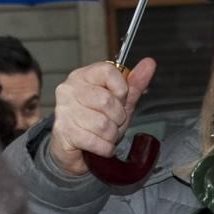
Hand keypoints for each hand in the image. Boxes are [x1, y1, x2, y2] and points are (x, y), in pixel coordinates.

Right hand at [47, 56, 156, 174]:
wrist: (77, 150)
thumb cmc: (97, 123)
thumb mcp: (120, 102)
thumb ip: (134, 84)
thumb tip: (149, 63)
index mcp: (83, 76)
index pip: (109, 72)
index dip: (122, 90)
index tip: (119, 101)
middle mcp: (69, 89)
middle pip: (108, 101)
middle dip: (118, 118)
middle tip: (111, 123)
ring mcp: (64, 110)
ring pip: (104, 125)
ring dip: (111, 136)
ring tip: (104, 135)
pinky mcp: (64, 132)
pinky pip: (97, 142)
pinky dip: (105, 149)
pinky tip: (100, 146)